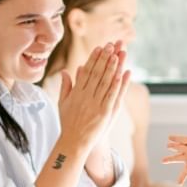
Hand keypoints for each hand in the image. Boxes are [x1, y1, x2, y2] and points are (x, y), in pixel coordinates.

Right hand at [57, 42, 130, 156]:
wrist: (73, 142)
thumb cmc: (68, 123)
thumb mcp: (63, 103)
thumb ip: (66, 87)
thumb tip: (65, 71)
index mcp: (76, 92)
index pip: (86, 71)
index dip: (93, 58)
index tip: (99, 47)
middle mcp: (86, 96)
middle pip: (97, 73)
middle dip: (104, 58)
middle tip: (111, 45)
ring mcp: (95, 104)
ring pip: (105, 82)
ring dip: (113, 67)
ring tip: (118, 54)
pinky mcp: (104, 112)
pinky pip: (112, 95)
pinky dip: (117, 84)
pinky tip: (122, 74)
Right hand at [163, 119, 186, 184]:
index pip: (182, 139)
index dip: (177, 138)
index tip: (170, 137)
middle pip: (179, 147)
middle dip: (174, 146)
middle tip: (168, 145)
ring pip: (177, 158)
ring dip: (170, 159)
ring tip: (163, 160)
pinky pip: (185, 172)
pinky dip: (182, 178)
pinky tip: (178, 183)